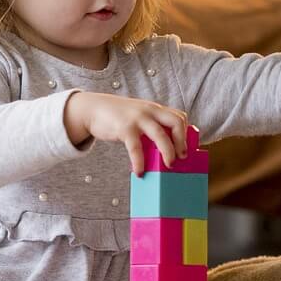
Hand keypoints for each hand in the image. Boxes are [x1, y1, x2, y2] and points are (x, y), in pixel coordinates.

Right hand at [64, 91, 190, 173]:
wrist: (93, 108)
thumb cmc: (120, 116)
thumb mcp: (140, 116)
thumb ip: (152, 126)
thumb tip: (165, 150)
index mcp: (156, 109)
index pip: (180, 117)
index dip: (186, 133)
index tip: (186, 148)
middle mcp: (150, 111)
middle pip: (176, 122)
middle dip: (183, 141)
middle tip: (181, 157)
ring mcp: (138, 118)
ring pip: (160, 135)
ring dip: (168, 152)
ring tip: (169, 166)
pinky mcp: (124, 128)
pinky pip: (136, 148)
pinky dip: (139, 162)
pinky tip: (139, 172)